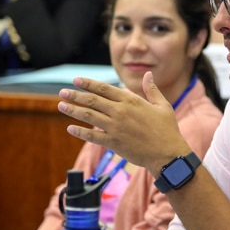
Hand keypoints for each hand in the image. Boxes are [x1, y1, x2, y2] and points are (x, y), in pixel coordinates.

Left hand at [58, 73, 189, 173]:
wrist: (167, 154)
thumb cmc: (167, 130)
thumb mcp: (163, 106)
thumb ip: (152, 90)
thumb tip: (148, 74)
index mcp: (131, 100)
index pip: (104, 88)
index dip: (88, 84)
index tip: (76, 80)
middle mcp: (120, 112)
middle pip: (92, 100)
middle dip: (75, 95)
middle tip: (62, 92)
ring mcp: (115, 127)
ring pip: (89, 116)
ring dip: (73, 110)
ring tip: (61, 105)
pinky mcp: (113, 143)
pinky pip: (92, 136)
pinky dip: (80, 132)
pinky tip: (70, 128)